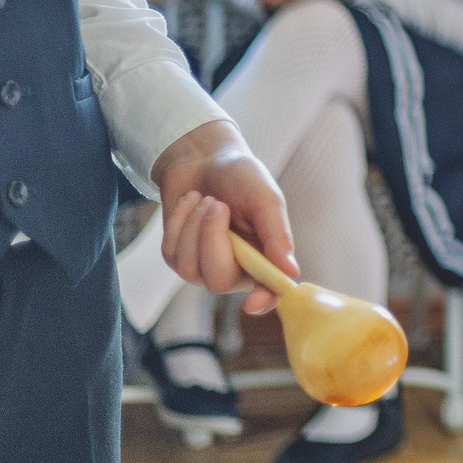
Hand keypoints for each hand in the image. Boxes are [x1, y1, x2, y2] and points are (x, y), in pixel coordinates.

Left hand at [151, 119, 294, 313]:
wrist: (202, 158)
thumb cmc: (241, 177)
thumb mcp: (265, 199)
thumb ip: (277, 235)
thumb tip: (290, 272)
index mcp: (265, 257)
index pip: (268, 291)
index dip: (262, 301)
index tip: (252, 303)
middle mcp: (236, 268)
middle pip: (220, 281)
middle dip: (213, 241)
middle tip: (218, 205)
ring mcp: (203, 266)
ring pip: (190, 270)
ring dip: (194, 227)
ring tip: (206, 200)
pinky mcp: (177, 257)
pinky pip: (172, 253)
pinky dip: (179, 222)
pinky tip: (190, 203)